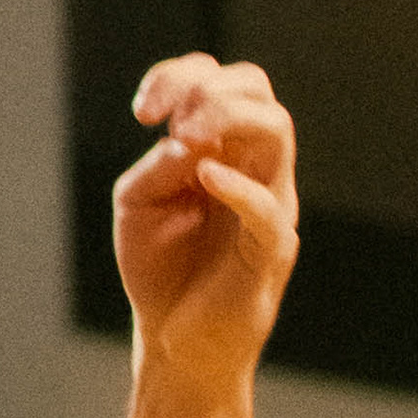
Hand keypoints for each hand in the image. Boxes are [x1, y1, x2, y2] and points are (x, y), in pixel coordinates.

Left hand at [112, 51, 297, 403]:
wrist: (175, 340)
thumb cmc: (160, 266)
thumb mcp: (140, 202)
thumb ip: (159, 164)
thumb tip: (185, 137)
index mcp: (224, 149)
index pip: (223, 83)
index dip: (182, 77)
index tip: (143, 110)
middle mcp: (254, 168)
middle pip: (258, 91)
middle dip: (209, 88)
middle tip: (169, 120)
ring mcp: (268, 204)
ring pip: (277, 131)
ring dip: (227, 118)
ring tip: (186, 135)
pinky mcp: (270, 251)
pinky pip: (269, 210)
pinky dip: (238, 187)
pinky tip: (205, 177)